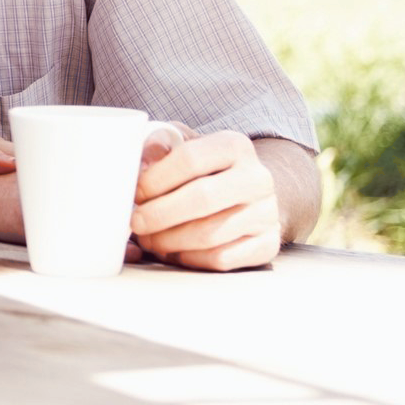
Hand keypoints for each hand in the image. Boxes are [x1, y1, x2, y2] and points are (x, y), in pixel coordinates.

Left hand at [131, 127, 281, 270]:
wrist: (248, 195)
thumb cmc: (204, 171)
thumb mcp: (182, 146)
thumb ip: (158, 146)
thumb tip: (141, 163)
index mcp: (234, 146)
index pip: (190, 159)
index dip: (155, 179)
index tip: (136, 193)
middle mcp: (257, 178)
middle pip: (201, 198)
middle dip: (159, 214)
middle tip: (136, 222)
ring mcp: (267, 213)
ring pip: (210, 234)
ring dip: (169, 241)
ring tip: (149, 239)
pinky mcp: (268, 244)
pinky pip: (222, 258)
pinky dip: (191, 258)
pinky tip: (176, 251)